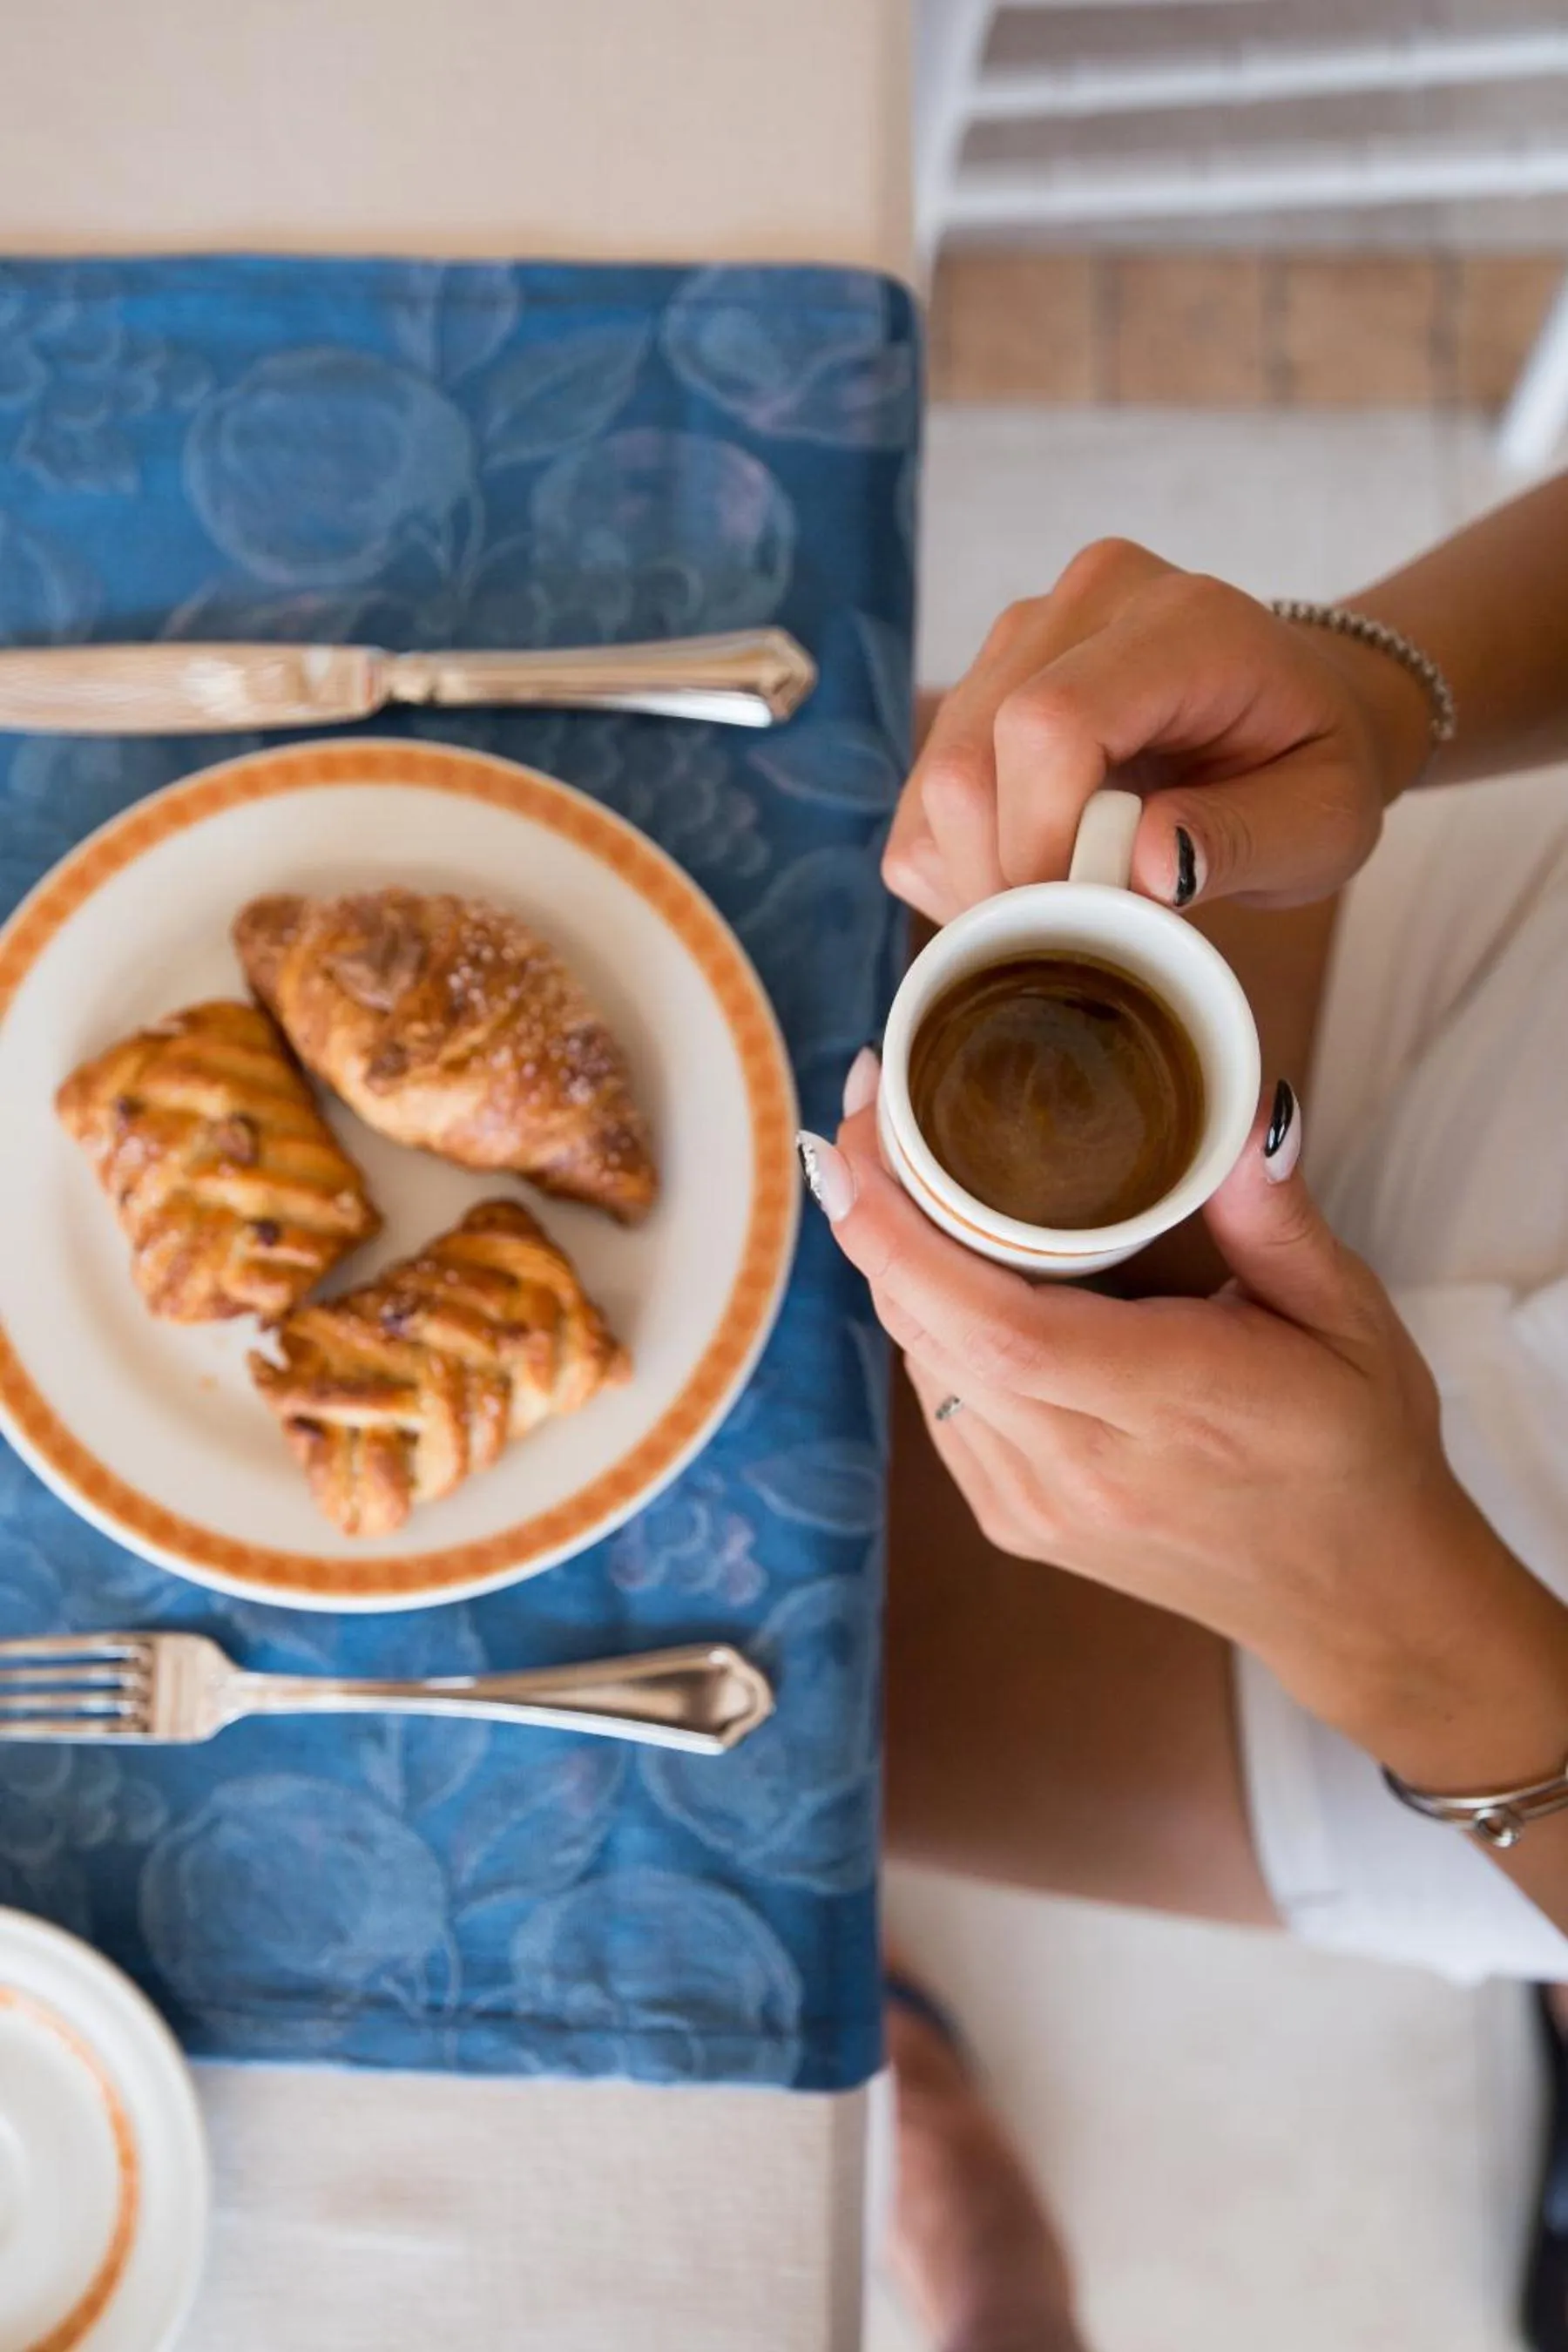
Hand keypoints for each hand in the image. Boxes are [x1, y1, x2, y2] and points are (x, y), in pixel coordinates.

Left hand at [807, 1062, 1567, 1782]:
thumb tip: (1237, 1115)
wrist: (1355, 1599)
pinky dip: (928, 1322)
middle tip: (871, 1107)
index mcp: (1170, 1410)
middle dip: (878, 1213)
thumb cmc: (1358, 1448)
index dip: (903, 1235)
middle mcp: (1082, 1470)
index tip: (862, 1141)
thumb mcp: (1350, 1318)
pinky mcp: (1014, 1518)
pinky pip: (938, 1399)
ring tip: (893, 1163)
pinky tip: (937, 1259)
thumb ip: (1277, 1218)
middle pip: (932, 1331)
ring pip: (921, 1360)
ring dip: (894, 1262)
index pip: (997, 1329)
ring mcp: (1036, 1504)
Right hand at [888, 539, 1433, 921]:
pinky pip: (923, 798)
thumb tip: (1141, 867)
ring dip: (980, 879)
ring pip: (934, 785)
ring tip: (1068, 905)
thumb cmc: (1311, 764)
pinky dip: (960, 865)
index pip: (1052, 722)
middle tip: (1077, 936)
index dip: (1038, 842)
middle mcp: (1084, 605)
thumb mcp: (1326, 820)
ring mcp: (1019, 637)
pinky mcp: (979, 682)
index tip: (1078, 923)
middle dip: (1005, 880)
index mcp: (1183, 622)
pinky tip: (1037, 874)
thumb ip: (1245, 840)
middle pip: (969, 759)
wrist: (1293, 708)